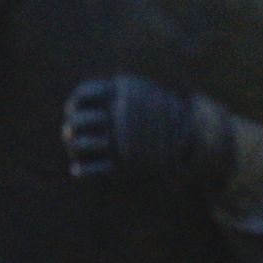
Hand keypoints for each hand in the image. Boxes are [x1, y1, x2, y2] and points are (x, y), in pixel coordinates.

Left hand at [62, 75, 199, 180]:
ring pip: (82, 144)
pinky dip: (82, 170)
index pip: (85, 93)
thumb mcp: (143, 94)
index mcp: (125, 92)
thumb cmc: (164, 117)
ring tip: (74, 149)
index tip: (73, 109)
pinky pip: (93, 169)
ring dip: (75, 147)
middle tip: (69, 132)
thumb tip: (75, 107)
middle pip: (79, 120)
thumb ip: (115, 95)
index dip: (75, 102)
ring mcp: (122, 139)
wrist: (194, 141)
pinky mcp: (125, 164)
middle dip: (72, 126)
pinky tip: (77, 170)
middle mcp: (121, 114)